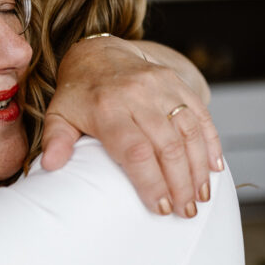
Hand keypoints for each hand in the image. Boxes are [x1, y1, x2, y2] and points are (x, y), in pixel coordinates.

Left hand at [41, 36, 223, 217]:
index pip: (135, 151)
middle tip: (186, 211)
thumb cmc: (78, 95)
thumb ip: (56, 140)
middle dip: (180, 183)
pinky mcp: (177, 83)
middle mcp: (137, 95)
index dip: (151, 182)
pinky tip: (215, 168)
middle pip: (167, 145)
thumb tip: (50, 166)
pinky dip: (211, 142)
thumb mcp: (58, 114)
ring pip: (188, 131)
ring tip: (201, 197)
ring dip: (199, 167)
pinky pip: (200, 114)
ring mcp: (161, 87)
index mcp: (107, 108)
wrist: (99, 53)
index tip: (160, 208)